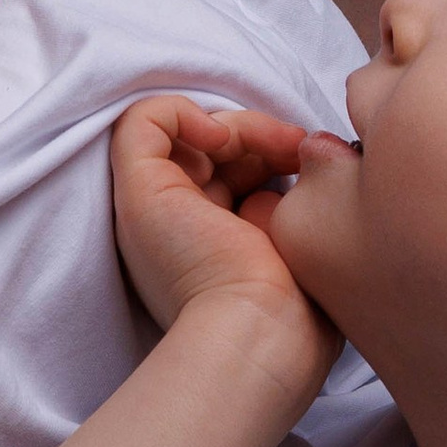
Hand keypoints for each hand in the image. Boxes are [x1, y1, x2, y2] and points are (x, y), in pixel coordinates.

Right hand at [109, 95, 337, 403]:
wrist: (259, 335)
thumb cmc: (293, 309)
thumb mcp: (300, 246)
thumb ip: (288, 207)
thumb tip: (288, 167)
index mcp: (214, 246)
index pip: (236, 177)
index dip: (274, 157)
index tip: (310, 167)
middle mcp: (180, 227)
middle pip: (213, 153)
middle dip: (262, 137)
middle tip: (297, 149)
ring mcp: (154, 208)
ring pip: (186, 133)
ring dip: (236, 124)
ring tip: (273, 144)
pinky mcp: (137, 191)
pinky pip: (144, 121)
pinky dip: (184, 111)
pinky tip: (222, 138)